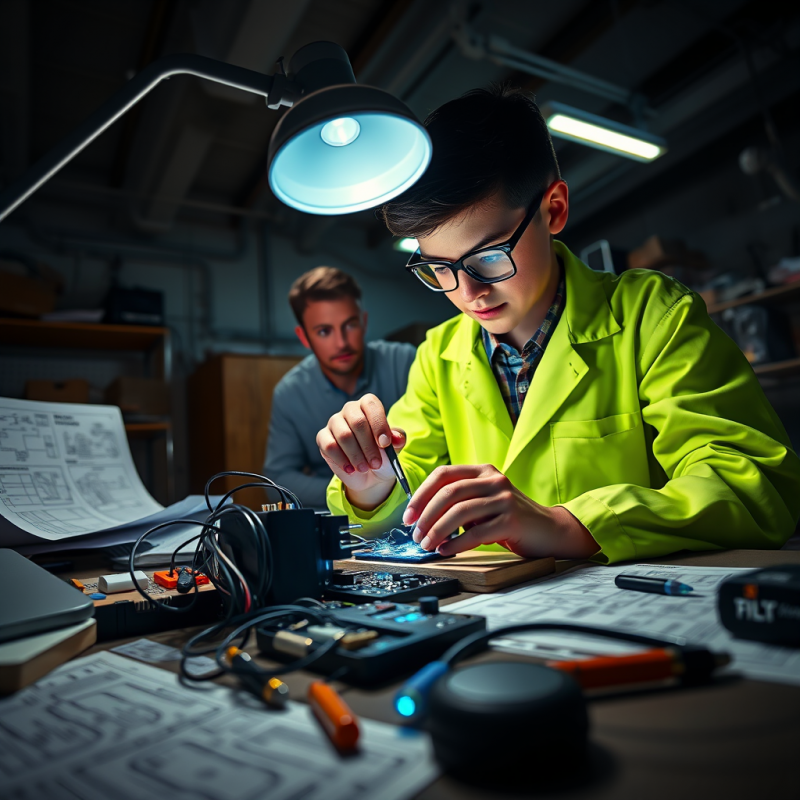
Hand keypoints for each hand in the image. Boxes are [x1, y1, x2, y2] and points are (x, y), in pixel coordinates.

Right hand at [316, 393, 405, 509]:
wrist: (370, 474)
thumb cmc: (382, 455)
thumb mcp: (394, 448)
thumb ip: (398, 439)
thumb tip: (397, 437)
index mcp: (367, 405)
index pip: (371, 404)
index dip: (379, 424)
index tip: (385, 444)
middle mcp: (350, 410)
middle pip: (357, 422)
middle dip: (369, 446)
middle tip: (376, 463)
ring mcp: (334, 422)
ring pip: (344, 435)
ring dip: (356, 456)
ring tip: (365, 468)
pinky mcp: (323, 437)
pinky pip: (330, 446)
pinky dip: (342, 460)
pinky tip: (351, 469)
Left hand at [402, 464, 598, 558]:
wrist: (550, 530)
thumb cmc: (510, 518)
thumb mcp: (484, 501)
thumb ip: (459, 501)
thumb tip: (421, 517)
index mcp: (483, 471)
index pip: (444, 474)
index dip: (421, 494)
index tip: (409, 515)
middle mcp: (494, 480)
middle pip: (449, 493)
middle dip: (426, 515)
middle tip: (414, 533)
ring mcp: (504, 499)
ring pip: (460, 512)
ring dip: (437, 530)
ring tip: (427, 545)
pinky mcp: (511, 520)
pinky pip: (476, 533)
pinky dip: (455, 543)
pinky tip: (445, 550)